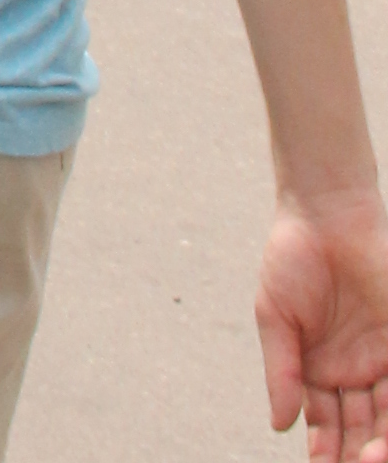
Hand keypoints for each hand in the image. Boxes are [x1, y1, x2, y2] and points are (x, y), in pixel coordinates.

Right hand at [260, 191, 387, 460]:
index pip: (327, 425)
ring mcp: (379, 359)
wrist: (324, 212)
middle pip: (359, 428)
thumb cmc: (292, 258)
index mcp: (319, 369)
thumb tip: (279, 426)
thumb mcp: (275, 317)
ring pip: (384, 417)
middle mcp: (353, 372)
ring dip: (377, 444)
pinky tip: (383, 436)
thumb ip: (280, 371)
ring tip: (368, 459)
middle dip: (355, 454)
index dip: (325, 451)